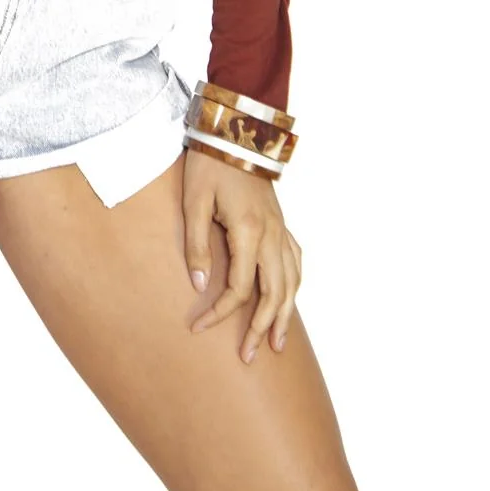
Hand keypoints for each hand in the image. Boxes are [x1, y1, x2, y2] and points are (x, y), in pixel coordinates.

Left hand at [181, 145, 301, 363]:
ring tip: (277, 343)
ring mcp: (281, 230)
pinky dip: (295, 285)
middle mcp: (272, 236)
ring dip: (284, 315)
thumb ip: (197, 245)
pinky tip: (288, 298)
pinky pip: (296, 262)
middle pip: (273, 295)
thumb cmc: (209, 165)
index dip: (220, 314)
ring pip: (292, 283)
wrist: (235, 132)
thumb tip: (199, 285)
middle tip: (250, 357)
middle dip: (262, 329)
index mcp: (249, 233)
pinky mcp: (281, 222)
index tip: (199, 329)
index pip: (238, 290)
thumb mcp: (193, 202)